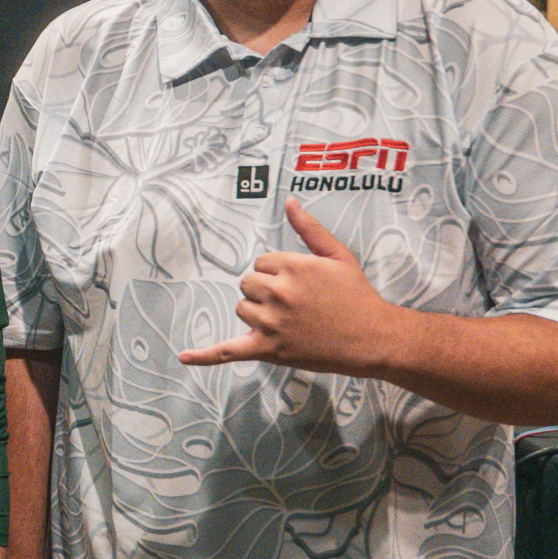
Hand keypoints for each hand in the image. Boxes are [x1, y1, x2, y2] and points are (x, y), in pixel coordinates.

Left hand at [178, 199, 404, 375]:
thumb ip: (309, 229)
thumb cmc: (357, 296)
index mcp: (291, 266)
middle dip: (266, 291)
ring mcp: (271, 323)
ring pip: (242, 310)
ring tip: (291, 321)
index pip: (260, 262)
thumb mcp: (338, 256)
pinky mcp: (269, 350)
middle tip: (297, 303)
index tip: (300, 283)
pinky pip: (228, 351)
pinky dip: (205, 356)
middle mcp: (277, 293)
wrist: (373, 338)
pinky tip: (183, 356)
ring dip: (258, 313)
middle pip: (247, 284)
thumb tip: (290, 202)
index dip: (278, 272)